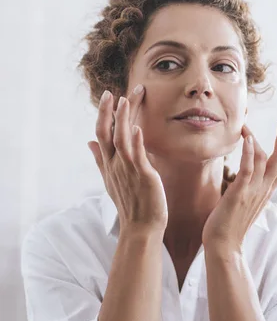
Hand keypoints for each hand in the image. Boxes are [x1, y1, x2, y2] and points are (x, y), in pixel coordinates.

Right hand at [88, 86, 168, 234]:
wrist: (141, 228)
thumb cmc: (130, 203)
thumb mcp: (111, 180)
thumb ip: (100, 160)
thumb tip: (89, 143)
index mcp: (109, 164)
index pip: (102, 133)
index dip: (103, 113)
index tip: (108, 95)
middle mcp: (115, 165)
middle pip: (107, 133)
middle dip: (108, 111)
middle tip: (112, 92)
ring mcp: (128, 170)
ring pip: (121, 140)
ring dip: (122, 120)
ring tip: (124, 101)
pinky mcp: (143, 176)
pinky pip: (137, 156)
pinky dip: (136, 142)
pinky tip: (137, 129)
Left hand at [202, 116, 276, 250]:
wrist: (223, 245)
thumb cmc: (230, 224)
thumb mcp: (245, 201)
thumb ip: (251, 187)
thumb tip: (249, 174)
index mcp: (267, 191)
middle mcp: (264, 190)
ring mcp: (253, 192)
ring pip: (268, 161)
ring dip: (262, 139)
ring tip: (248, 124)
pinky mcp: (239, 194)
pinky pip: (248, 170)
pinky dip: (250, 153)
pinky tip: (248, 139)